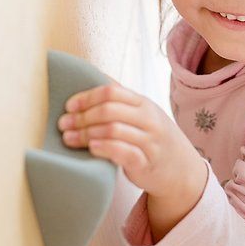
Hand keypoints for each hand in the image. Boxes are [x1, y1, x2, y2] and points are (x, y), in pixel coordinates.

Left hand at [58, 83, 207, 224]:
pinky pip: (122, 152)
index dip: (87, 97)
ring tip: (69, 139)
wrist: (181, 170)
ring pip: (113, 130)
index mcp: (143, 104)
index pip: (112, 92)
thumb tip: (91, 75)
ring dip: (86, 133)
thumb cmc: (152, 138)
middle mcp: (148, 119)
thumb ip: (121, 99)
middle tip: (63, 124)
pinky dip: (103, 148)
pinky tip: (90, 148)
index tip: (68, 106)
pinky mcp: (146, 163)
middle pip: (109, 110)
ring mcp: (149, 141)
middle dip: (82, 117)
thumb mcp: (143, 114)